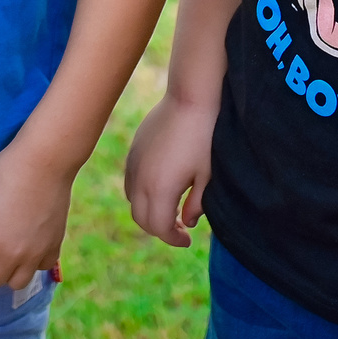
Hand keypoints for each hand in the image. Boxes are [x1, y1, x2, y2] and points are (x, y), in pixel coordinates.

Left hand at [0, 142, 71, 289]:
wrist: (45, 161)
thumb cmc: (5, 171)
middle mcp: (10, 254)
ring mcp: (34, 253)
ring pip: (17, 283)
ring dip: (8, 272)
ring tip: (7, 254)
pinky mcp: (54, 247)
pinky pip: (41, 268)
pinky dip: (33, 263)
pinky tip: (30, 246)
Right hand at [123, 95, 214, 246]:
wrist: (190, 98)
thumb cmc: (204, 138)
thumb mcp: (207, 176)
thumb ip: (197, 204)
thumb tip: (186, 221)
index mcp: (160, 189)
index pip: (158, 227)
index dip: (172, 238)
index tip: (187, 240)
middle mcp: (141, 179)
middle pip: (141, 218)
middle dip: (159, 229)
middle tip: (179, 229)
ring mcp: (134, 162)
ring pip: (132, 200)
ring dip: (148, 211)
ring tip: (170, 209)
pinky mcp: (134, 149)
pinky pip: (130, 181)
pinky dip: (141, 193)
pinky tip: (161, 186)